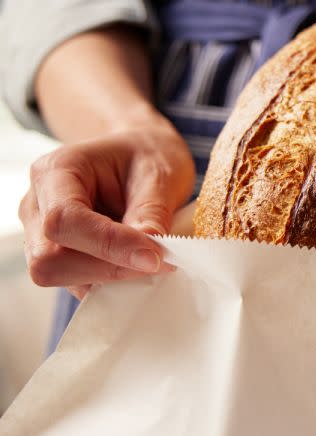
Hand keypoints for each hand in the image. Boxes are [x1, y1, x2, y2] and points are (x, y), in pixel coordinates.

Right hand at [19, 119, 194, 298]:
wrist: (140, 152)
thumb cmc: (147, 155)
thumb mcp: (159, 174)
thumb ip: (151, 213)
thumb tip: (148, 258)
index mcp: (56, 170)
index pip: (64, 219)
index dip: (108, 245)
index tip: (155, 257)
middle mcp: (37, 204)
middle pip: (49, 257)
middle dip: (106, 268)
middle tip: (159, 262)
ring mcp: (39, 232)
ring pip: (57, 275)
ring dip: (108, 278)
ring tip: (151, 260)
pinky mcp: (57, 254)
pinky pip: (74, 281)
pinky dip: (108, 282)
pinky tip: (137, 265)